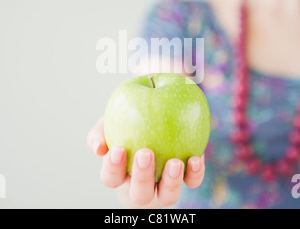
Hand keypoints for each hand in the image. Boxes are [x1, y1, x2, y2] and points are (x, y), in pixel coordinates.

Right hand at [87, 117, 204, 206]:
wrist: (156, 122)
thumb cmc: (128, 124)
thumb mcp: (111, 122)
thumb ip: (100, 131)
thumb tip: (98, 147)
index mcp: (121, 172)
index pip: (111, 178)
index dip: (113, 168)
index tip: (117, 149)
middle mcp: (143, 184)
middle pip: (140, 193)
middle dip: (142, 177)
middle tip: (145, 153)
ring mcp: (165, 183)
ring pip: (167, 195)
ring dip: (171, 182)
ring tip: (174, 163)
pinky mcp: (186, 176)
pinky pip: (192, 182)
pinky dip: (195, 174)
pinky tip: (195, 158)